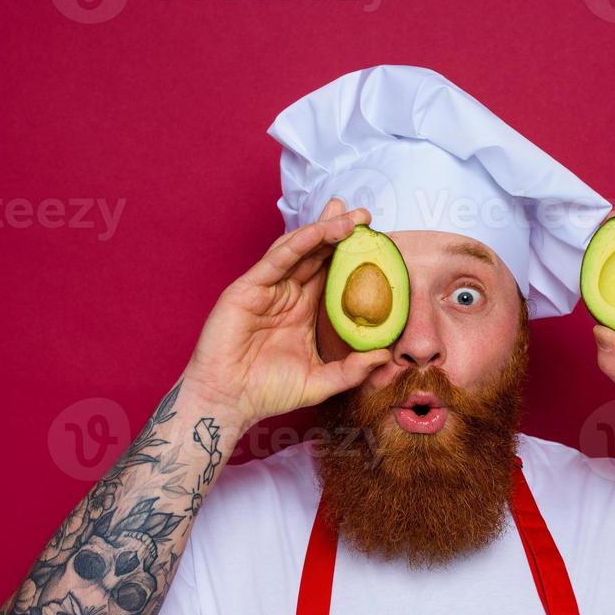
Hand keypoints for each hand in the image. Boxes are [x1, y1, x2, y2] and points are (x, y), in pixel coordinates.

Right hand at [185, 198, 391, 430]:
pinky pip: (276, 260)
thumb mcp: (320, 382)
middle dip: (339, 231)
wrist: (229, 401)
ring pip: (298, 250)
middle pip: (316, 254)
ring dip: (323, 229)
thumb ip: (352, 370)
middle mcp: (286, 295)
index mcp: (302, 311)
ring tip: (348, 214)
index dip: (350, 256)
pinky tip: (320, 231)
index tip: (377, 242)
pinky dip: (299, 242)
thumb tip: (385, 356)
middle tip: (365, 214)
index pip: (330, 275)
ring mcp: (267, 289)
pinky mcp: (248, 289)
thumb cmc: (268, 393)